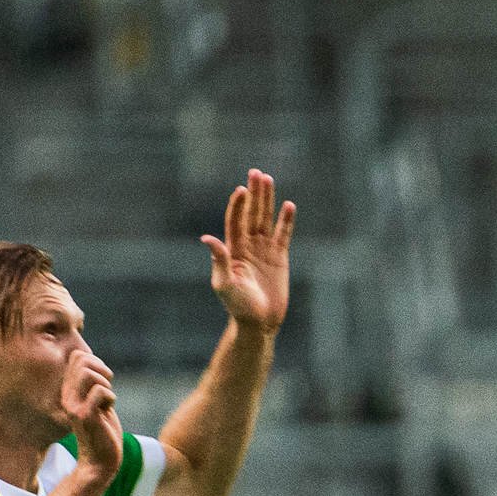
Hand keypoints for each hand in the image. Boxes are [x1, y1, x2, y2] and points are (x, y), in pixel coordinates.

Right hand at [62, 350, 122, 481]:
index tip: (104, 381)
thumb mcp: (98, 403)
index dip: (97, 362)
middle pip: (81, 359)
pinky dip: (110, 398)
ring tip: (107, 401)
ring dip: (105, 383)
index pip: (78, 356)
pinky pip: (99, 392)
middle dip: (102, 369)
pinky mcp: (85, 417)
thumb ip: (95, 384)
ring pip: (88, 373)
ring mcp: (74, 407)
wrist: (100, 462)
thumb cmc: (103, 431)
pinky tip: (108, 411)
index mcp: (70, 391)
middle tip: (107, 389)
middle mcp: (67, 397)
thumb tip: (96, 363)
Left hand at [201, 168, 295, 333]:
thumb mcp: (225, 284)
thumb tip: (207, 238)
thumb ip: (219, 260)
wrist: (258, 322)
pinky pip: (283, 235)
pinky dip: (286, 221)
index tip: (241, 189)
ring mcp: (264, 251)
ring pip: (266, 219)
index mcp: (233, 250)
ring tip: (269, 180)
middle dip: (254, 194)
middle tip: (256, 173)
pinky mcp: (280, 258)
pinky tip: (289, 206)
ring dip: (268, 200)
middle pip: (252, 214)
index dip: (238, 205)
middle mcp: (248, 246)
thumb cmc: (237, 306)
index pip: (236, 221)